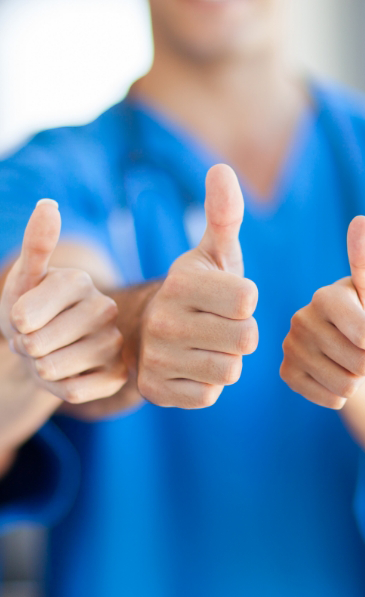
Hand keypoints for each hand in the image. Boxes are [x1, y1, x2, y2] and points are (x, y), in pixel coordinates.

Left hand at [0, 200, 127, 404]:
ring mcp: (115, 343)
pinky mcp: (118, 375)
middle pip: (38, 345)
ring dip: (41, 369)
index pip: (24, 316)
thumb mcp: (23, 280)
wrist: (45, 345)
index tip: (24, 317)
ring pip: (53, 370)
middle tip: (37, 337)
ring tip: (50, 354)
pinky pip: (73, 392)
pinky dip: (59, 388)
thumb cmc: (28, 309)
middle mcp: (104, 308)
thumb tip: (48, 204)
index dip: (13, 324)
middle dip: (26, 347)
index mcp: (79, 281)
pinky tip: (69, 373)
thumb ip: (35, 244)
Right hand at [137, 164, 258, 408]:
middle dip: (240, 333)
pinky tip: (190, 366)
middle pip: (245, 338)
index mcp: (181, 281)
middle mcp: (163, 319)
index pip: (248, 299)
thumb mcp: (212, 252)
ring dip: (226, 360)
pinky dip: (206, 384)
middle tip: (218, 324)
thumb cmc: (197, 289)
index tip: (225, 297)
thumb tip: (221, 168)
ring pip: (229, 370)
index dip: (245, 300)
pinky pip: (209, 395)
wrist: (149, 331)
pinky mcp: (155, 390)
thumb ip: (223, 214)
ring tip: (205, 345)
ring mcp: (156, 357)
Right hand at [280, 216, 364, 408]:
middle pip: (360, 365)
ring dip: (357, 380)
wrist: (348, 345)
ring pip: (345, 386)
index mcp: (324, 297)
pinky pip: (328, 398)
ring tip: (348, 361)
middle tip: (362, 350)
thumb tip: (360, 221)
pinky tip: (333, 375)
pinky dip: (339, 393)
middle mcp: (300, 320)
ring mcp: (290, 348)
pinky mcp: (287, 373)